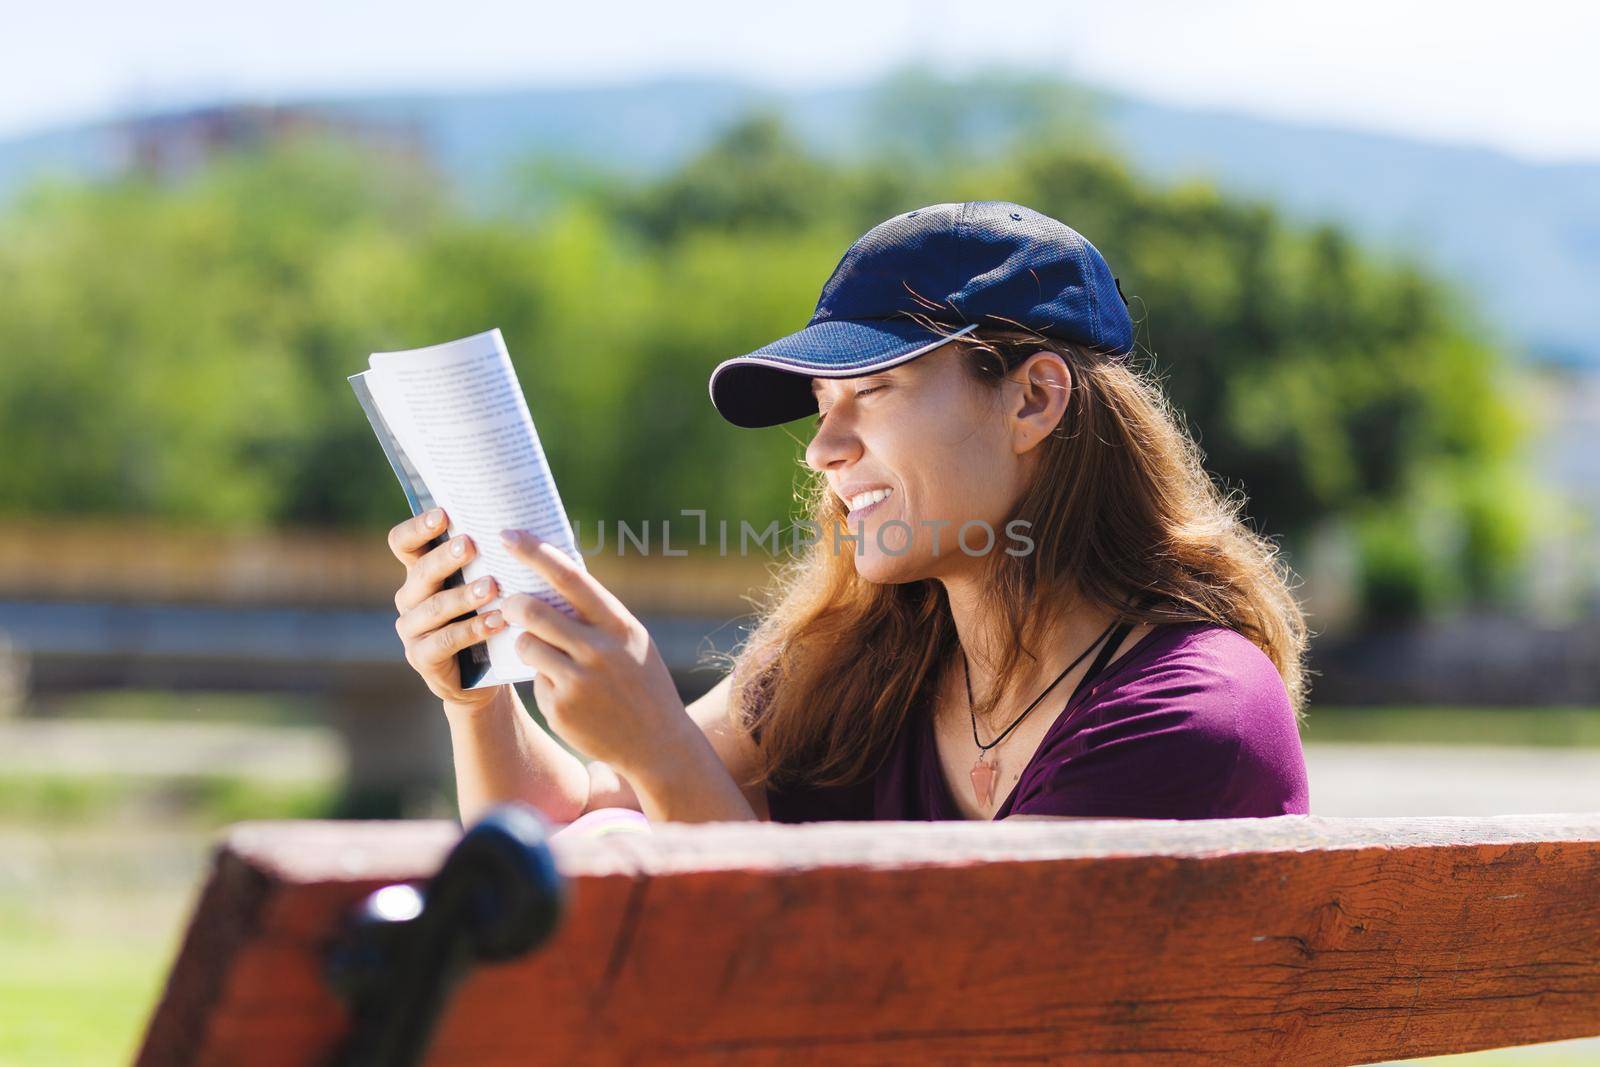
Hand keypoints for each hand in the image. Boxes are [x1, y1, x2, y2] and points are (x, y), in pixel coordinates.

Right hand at [387, 507, 507, 710]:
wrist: (489, 672)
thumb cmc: (491, 614)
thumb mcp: (488, 583)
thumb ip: (491, 558)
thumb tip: (522, 524)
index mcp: (422, 571)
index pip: (403, 542)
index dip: (417, 528)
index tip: (443, 514)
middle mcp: (411, 597)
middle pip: (420, 572)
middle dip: (445, 557)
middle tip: (470, 545)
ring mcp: (412, 629)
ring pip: (433, 607)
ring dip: (463, 596)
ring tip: (492, 587)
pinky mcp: (422, 657)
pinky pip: (445, 641)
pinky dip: (472, 630)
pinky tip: (497, 622)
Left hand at [497, 527, 687, 777]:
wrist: (659, 746)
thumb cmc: (641, 683)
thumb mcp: (632, 642)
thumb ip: (598, 616)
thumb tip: (555, 578)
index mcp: (619, 625)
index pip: (570, 579)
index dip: (536, 553)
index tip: (508, 535)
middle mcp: (599, 651)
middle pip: (533, 611)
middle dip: (513, 603)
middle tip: (510, 603)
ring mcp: (578, 682)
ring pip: (525, 645)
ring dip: (526, 644)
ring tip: (549, 656)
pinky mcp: (560, 709)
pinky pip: (536, 681)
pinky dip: (546, 681)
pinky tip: (572, 697)